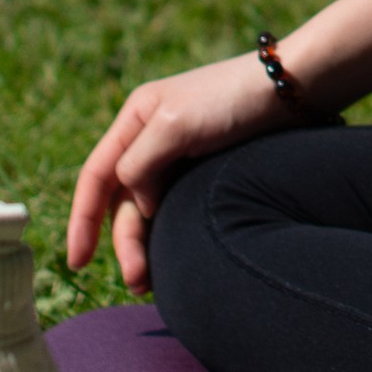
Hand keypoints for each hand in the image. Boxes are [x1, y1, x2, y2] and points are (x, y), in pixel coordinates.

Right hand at [65, 55, 281, 289]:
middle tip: (138, 281)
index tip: (77, 262)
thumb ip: (140, 164)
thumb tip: (132, 202)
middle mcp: (152, 137)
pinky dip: (171, 233)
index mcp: (136, 118)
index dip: (82, 220)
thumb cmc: (233, 100)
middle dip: (125, 241)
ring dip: (148, 245)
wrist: (295, 90)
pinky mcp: (207, 169)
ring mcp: (180, 154)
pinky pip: (177, 207)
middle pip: (123, 200)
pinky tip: (175, 258)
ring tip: (152, 282)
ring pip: (150, 209)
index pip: (97, 175)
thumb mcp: (176, 125)